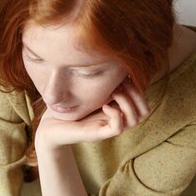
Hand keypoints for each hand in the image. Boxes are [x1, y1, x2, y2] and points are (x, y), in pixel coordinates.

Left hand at [36, 79, 150, 149]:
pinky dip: (115, 115)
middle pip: (145, 111)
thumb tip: (115, 61)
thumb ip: (103, 81)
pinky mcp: (96, 134)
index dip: (138, 88)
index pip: (143, 102)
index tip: (123, 77)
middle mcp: (114, 120)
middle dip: (137, 95)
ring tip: (112, 94)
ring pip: (135, 120)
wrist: (50, 126)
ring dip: (127, 103)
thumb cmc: (66, 108)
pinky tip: (104, 105)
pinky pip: (118, 128)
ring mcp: (106, 128)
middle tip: (119, 85)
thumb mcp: (88, 90)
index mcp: (116, 110)